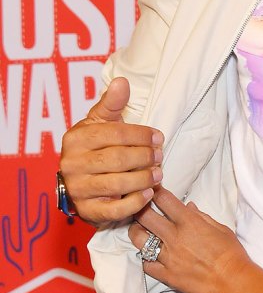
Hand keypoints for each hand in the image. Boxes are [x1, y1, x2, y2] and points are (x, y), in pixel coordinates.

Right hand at [59, 78, 163, 227]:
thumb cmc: (94, 148)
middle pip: (116, 159)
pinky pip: (114, 210)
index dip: (140, 135)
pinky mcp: (87, 211)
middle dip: (144, 157)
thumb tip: (122, 81)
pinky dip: (135, 203)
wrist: (79, 182)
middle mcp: (72, 164)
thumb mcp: (99, 123)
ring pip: (116, 184)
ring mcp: (78, 189)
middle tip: (160, 156)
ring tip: (159, 174)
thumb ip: (111, 103)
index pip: (113, 134)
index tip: (158, 137)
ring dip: (143, 179)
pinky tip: (149, 194)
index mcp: (75, 139)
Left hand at [128, 186, 252, 292]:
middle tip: (141, 207)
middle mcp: (174, 238)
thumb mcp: (220, 228)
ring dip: (137, 232)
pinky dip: (146, 258)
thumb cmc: (232, 254)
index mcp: (189, 223)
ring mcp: (168, 257)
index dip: (155, 190)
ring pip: (138, 239)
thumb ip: (201, 216)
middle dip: (140, 208)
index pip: (164, 199)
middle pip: (144, 216)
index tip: (152, 189)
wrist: (234, 282)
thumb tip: (189, 207)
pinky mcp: (166, 275)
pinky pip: (146, 265)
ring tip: (141, 231)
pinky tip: (150, 255)